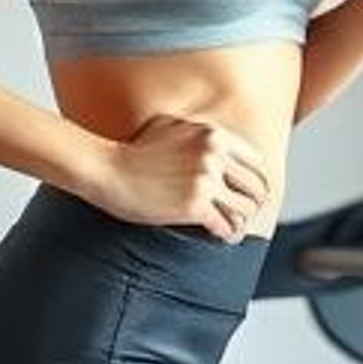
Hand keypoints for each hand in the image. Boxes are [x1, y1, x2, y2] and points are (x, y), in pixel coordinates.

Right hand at [90, 114, 270, 240]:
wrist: (106, 168)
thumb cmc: (134, 150)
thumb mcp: (171, 125)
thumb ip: (199, 131)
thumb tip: (218, 139)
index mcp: (214, 136)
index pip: (256, 162)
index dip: (256, 181)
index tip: (250, 193)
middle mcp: (214, 156)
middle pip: (256, 187)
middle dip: (253, 204)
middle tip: (246, 215)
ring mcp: (205, 181)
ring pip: (245, 209)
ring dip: (242, 223)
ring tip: (235, 229)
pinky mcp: (194, 206)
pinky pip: (226, 226)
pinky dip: (228, 235)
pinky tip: (223, 238)